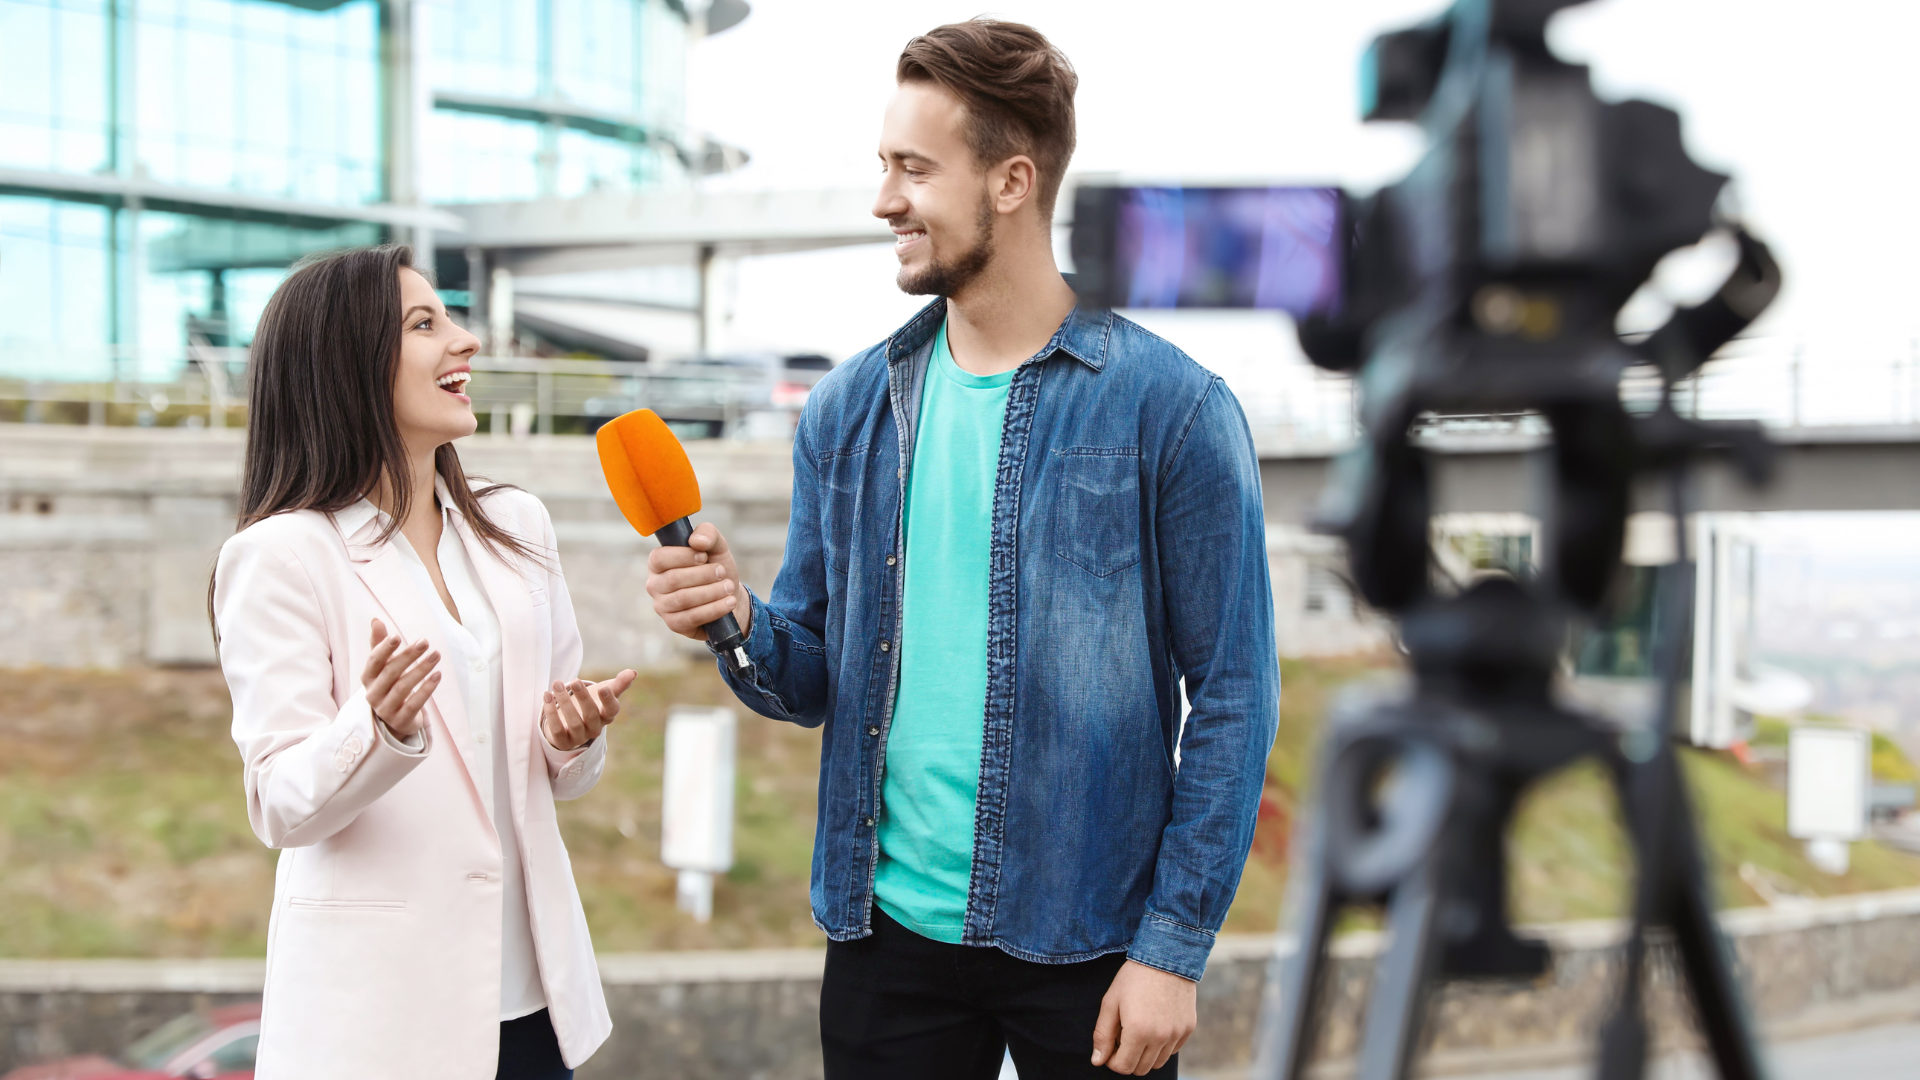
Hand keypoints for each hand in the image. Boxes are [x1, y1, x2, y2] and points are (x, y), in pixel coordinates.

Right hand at [362, 618, 440, 740]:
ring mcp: (385, 709)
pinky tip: (438, 675)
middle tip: (425, 642)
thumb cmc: (389, 684)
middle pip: (390, 673)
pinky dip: (427, 689)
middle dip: (408, 656)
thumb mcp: (383, 665)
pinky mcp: (400, 720)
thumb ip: (379, 644)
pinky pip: (414, 704)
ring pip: (403, 688)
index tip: (397, 636)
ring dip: (421, 670)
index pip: (373, 661)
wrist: (394, 718)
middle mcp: (373, 694)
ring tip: (436, 656)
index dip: (384, 649)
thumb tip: (376, 620)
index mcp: (367, 678)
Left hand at [541, 669, 636, 750]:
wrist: (570, 721)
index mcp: (607, 715)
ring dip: (564, 702)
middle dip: (583, 698)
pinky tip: (547, 696)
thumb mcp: (604, 692)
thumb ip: (618, 683)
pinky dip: (551, 713)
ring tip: (557, 683)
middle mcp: (594, 728)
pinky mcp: (563, 741)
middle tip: (576, 680)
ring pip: (573, 723)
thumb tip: (632, 672)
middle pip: (591, 715)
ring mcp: (579, 737)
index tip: (603, 687)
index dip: (608, 700)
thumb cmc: (591, 703)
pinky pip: (557, 730)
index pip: (612, 710)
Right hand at [645, 522, 751, 640]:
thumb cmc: (716, 568)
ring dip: (711, 592)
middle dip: (703, 575)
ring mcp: (662, 606)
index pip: (659, 558)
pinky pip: (692, 617)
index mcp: (658, 563)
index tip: (704, 556)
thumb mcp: (716, 546)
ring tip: (729, 587)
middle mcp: (655, 585)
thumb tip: (696, 541)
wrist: (729, 596)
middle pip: (673, 579)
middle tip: (722, 572)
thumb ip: (708, 534)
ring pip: (683, 599)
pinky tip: (728, 603)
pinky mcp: (674, 624)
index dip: (682, 556)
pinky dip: (714, 609)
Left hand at [1090, 960, 1195, 1074]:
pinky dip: (1161, 1045)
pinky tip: (1154, 1025)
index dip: (1112, 1061)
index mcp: (1138, 1032)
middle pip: (1141, 1069)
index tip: (1110, 1047)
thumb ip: (1102, 1034)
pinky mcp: (1188, 1028)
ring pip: (1157, 1062)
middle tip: (1122, 1038)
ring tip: (1138, 1031)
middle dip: (1127, 1059)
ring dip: (1145, 1054)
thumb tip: (1097, 1060)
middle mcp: (1160, 1037)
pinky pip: (1172, 1050)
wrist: (1167, 956)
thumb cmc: (1134, 977)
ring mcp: (1177, 1034)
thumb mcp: (1111, 1002)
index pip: (1123, 1067)